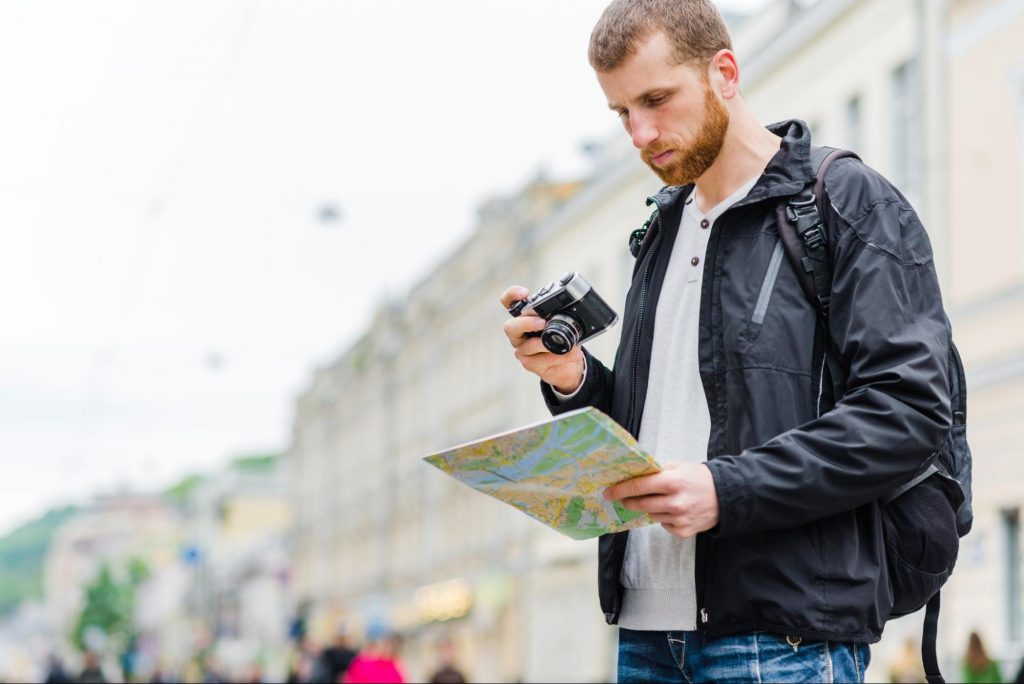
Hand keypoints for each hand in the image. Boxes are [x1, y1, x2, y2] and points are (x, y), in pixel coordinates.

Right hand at [500, 285, 584, 393]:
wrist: (569, 364)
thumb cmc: (563, 340)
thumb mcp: (564, 324)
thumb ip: (562, 315)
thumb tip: (572, 308)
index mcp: (524, 317)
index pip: (509, 302)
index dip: (512, 295)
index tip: (525, 293)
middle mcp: (519, 333)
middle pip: (510, 327)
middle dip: (526, 323)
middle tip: (543, 322)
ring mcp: (522, 349)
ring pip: (528, 346)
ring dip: (548, 345)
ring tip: (567, 345)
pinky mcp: (529, 363)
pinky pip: (540, 360)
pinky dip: (557, 357)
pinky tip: (569, 354)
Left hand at [604, 462, 719, 537]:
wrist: (727, 496)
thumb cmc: (700, 478)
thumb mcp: (679, 467)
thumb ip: (658, 471)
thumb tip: (635, 475)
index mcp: (672, 482)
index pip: (639, 486)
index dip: (621, 490)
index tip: (609, 492)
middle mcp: (675, 502)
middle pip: (641, 504)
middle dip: (627, 502)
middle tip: (619, 499)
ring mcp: (679, 519)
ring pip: (651, 515)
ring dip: (648, 508)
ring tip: (655, 501)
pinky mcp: (684, 531)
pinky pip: (664, 525)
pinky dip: (664, 518)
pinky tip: (673, 510)